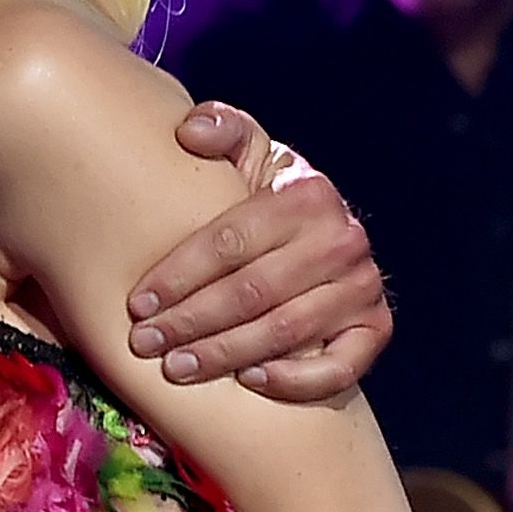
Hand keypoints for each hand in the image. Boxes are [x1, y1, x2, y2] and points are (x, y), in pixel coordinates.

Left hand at [128, 103, 390, 400]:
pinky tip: (249, 381)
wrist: (322, 236)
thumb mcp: (246, 155)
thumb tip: (189, 133)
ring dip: (226, 354)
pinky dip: (295, 379)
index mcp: (306, 194)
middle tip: (145, 343)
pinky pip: (340, 366)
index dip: (178, 275)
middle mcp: (343, 239)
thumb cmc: (265, 198)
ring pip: (287, 330)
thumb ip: (221, 130)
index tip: (137, 303)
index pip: (231, 242)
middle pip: (253, 291)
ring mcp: (363, 286)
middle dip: (191, 321)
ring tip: (177, 366)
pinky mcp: (375, 327)